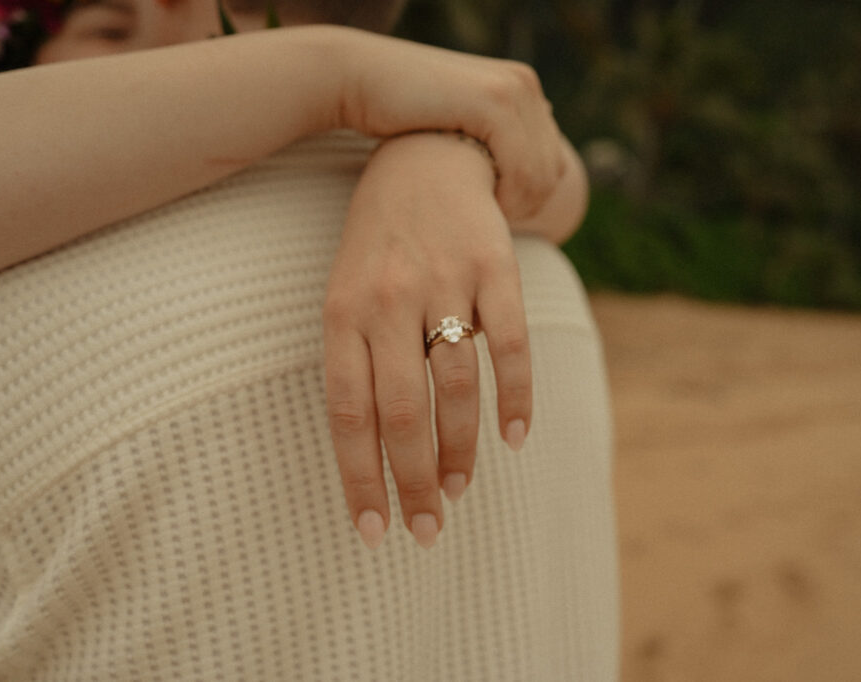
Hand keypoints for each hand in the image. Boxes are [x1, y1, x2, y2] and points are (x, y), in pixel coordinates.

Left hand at [323, 133, 532, 549]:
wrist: (424, 156)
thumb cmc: (378, 243)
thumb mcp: (345, 292)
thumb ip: (356, 359)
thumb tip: (376, 448)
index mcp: (343, 312)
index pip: (348, 411)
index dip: (360, 476)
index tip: (373, 530)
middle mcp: (389, 300)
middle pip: (404, 410)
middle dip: (414, 479)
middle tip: (426, 529)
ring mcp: (446, 281)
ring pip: (457, 385)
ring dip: (461, 448)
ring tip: (458, 490)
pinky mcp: (495, 267)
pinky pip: (511, 343)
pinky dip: (516, 397)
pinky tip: (516, 438)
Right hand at [332, 27, 564, 220]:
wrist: (356, 81)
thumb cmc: (396, 120)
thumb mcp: (454, 131)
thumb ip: (487, 145)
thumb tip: (513, 172)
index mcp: (521, 89)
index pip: (553, 161)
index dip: (527, 198)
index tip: (490, 213)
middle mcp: (524, 84)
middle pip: (554, 170)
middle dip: (524, 204)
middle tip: (484, 218)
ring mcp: (512, 90)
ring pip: (542, 174)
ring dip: (515, 204)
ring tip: (478, 212)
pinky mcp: (493, 102)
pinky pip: (523, 170)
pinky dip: (506, 196)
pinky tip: (476, 201)